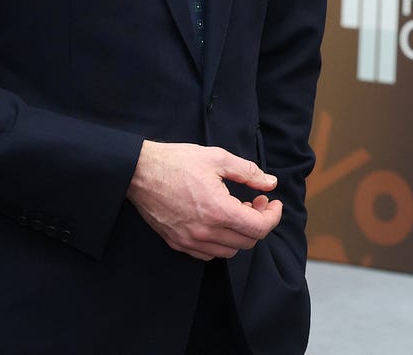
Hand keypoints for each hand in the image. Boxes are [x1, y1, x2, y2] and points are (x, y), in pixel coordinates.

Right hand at [127, 140, 281, 260]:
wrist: (139, 172)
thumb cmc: (177, 162)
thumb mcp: (218, 158)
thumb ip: (249, 172)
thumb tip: (271, 183)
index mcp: (218, 210)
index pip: (259, 228)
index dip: (273, 216)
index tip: (273, 202)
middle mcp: (205, 232)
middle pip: (248, 241)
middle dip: (259, 221)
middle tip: (256, 201)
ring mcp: (190, 240)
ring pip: (230, 250)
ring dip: (241, 233)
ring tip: (237, 210)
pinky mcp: (178, 243)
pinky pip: (209, 253)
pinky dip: (221, 241)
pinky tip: (219, 221)